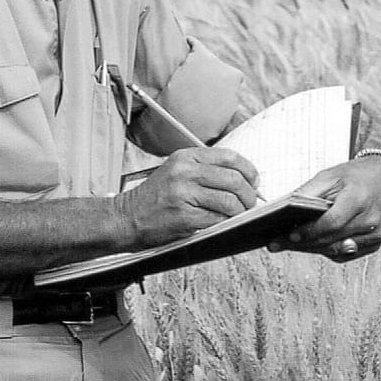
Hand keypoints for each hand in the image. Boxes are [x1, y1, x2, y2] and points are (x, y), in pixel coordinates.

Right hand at [115, 147, 259, 251]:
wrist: (127, 217)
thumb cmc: (155, 198)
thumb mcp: (177, 172)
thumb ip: (205, 170)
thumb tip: (243, 179)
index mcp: (185, 157)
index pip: (229, 157)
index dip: (249, 170)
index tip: (253, 181)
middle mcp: (185, 171)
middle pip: (234, 179)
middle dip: (249, 195)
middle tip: (250, 203)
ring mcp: (184, 194)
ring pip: (229, 201)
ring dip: (240, 211)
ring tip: (238, 215)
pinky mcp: (184, 216)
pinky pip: (218, 219)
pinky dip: (226, 223)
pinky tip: (222, 223)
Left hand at [269, 154, 380, 261]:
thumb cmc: (354, 176)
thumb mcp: (329, 175)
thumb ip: (308, 192)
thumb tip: (284, 209)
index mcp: (359, 199)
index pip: (332, 223)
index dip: (309, 231)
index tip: (288, 236)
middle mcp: (371, 221)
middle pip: (332, 240)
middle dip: (302, 244)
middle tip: (276, 244)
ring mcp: (375, 235)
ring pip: (336, 250)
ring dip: (311, 249)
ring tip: (286, 245)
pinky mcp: (375, 244)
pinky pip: (345, 254)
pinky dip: (326, 250)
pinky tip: (309, 245)